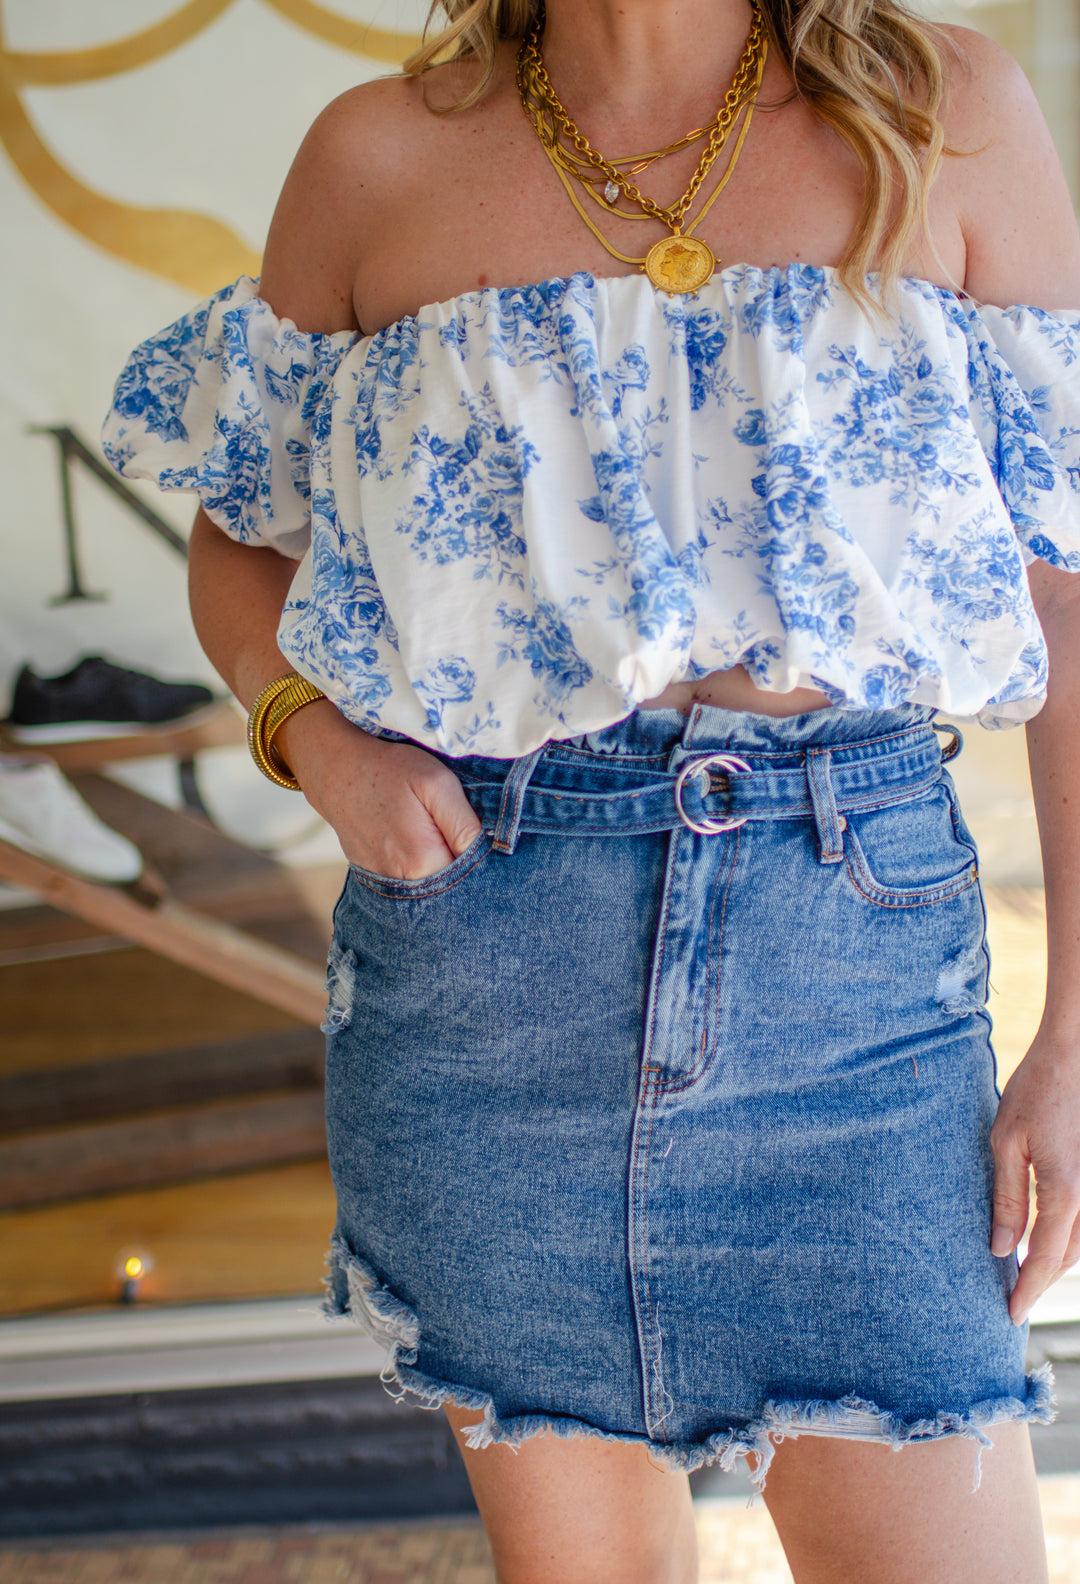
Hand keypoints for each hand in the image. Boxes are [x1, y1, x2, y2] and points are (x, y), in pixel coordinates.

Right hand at [275, 698, 482, 878]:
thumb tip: (489, 854)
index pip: (473, 880)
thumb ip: (465, 825)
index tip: (490, 845)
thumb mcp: (437, 783)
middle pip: (453, 892)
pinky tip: (426, 845)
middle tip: (470, 840)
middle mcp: (403, 884)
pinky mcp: (376, 879)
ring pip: (433, 891)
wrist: (335, 770)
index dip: (487, 863)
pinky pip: (413, 885)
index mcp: (423, 862)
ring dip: (447, 872)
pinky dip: (426, 871)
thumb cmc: (389, 771)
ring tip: (444, 839)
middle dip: (469, 874)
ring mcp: (386, 885)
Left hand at [990, 1024, 1079, 1322]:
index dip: (1026, 1290)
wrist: (1075, 1055)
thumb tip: (1001, 1249)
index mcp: (1064, 1193)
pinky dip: (1070, 1239)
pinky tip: (1048, 1238)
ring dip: (1056, 1261)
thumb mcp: (1005, 1141)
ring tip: (1025, 1273)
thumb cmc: (1036, 1092)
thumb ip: (1006, 1198)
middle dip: (1040, 1281)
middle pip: (1067, 1258)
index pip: (1043, 1259)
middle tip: (1013, 1299)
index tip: (1009, 1315)